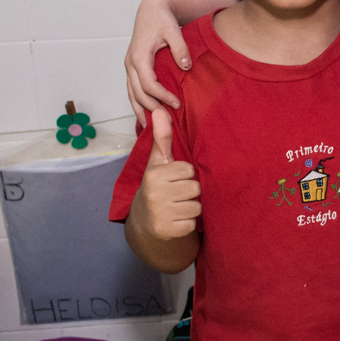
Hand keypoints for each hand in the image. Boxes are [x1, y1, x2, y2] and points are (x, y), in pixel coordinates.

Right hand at [125, 0, 191, 126]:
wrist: (151, 10)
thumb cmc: (162, 19)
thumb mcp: (173, 30)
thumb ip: (180, 48)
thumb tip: (186, 66)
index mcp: (139, 56)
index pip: (148, 84)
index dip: (162, 97)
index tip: (177, 104)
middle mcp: (130, 63)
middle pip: (138, 93)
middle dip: (152, 109)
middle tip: (169, 121)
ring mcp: (129, 67)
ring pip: (131, 94)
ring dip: (142, 111)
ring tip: (154, 127)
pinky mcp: (132, 69)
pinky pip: (133, 90)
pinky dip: (139, 104)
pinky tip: (147, 116)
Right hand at [135, 109, 200, 239]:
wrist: (144, 220)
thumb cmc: (157, 185)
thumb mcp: (158, 162)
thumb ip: (162, 137)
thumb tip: (159, 110)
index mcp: (154, 175)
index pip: (189, 170)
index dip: (185, 175)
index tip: (174, 179)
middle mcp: (156, 194)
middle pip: (195, 188)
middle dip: (189, 191)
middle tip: (176, 194)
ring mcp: (160, 214)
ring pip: (196, 207)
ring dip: (190, 208)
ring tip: (176, 206)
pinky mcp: (167, 230)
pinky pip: (192, 224)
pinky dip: (187, 223)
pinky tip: (176, 219)